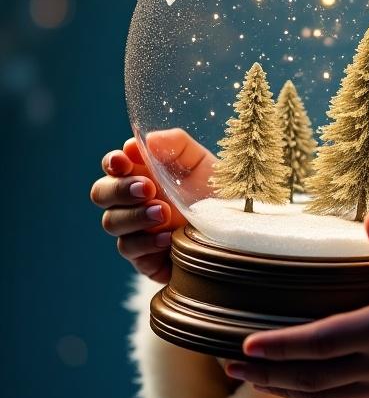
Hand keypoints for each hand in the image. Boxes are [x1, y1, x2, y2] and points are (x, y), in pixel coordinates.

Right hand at [90, 128, 215, 283]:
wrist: (237, 229)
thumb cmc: (215, 192)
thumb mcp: (202, 163)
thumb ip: (177, 145)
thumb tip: (149, 140)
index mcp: (142, 174)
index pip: (114, 166)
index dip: (113, 162)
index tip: (123, 160)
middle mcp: (133, 202)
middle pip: (101, 194)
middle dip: (120, 189)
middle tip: (148, 188)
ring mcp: (136, 230)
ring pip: (112, 222)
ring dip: (135, 215)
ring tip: (163, 212)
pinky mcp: (144, 257)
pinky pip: (131, 249)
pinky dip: (147, 242)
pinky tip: (168, 237)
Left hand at [230, 209, 368, 397]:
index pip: (323, 341)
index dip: (282, 347)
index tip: (245, 346)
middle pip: (310, 375)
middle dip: (266, 372)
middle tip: (227, 364)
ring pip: (320, 393)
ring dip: (280, 387)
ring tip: (247, 378)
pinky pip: (339, 397)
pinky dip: (309, 392)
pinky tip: (295, 383)